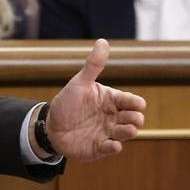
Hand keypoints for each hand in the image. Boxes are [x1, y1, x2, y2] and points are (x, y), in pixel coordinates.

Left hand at [45, 39, 145, 161]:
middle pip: (133, 118)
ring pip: (126, 133)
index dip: (135, 103)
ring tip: (129, 129)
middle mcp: (113, 117)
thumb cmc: (68, 103)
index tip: (138, 104)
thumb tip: (102, 41)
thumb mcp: (79, 83)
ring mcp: (108, 133)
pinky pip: (111, 149)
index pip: (130, 101)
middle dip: (136, 119)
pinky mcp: (99, 148)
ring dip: (129, 132)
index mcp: (111, 101)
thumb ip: (93, 66)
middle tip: (133, 119)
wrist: (51, 126)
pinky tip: (114, 145)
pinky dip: (114, 147)